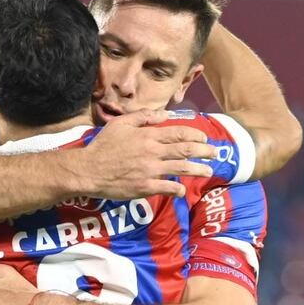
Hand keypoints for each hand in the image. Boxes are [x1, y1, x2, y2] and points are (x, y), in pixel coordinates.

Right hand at [81, 109, 215, 198]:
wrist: (89, 170)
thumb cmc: (103, 145)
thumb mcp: (121, 123)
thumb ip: (144, 117)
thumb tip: (165, 114)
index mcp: (148, 135)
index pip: (179, 133)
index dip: (195, 134)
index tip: (204, 137)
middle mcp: (153, 152)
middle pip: (186, 150)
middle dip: (204, 151)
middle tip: (214, 153)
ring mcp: (151, 170)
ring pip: (182, 169)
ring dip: (198, 169)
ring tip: (208, 170)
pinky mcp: (146, 187)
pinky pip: (169, 188)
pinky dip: (179, 189)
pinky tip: (183, 190)